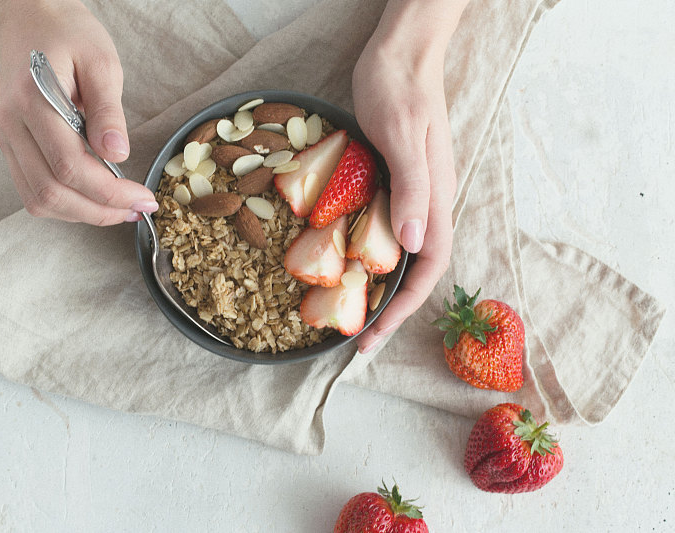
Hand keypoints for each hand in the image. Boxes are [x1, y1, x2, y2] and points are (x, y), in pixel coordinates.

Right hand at [0, 0, 157, 224]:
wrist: (28, 15)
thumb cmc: (68, 33)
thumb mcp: (101, 63)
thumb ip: (109, 110)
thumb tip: (118, 154)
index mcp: (33, 101)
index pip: (70, 167)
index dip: (110, 192)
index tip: (144, 197)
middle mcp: (12, 125)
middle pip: (51, 192)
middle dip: (99, 211)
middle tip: (136, 209)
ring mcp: (7, 137)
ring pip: (38, 199)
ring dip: (81, 213)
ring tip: (119, 209)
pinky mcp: (10, 144)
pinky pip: (32, 190)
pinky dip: (65, 204)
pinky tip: (94, 198)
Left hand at [352, 0, 466, 352]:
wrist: (402, 51)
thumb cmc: (400, 88)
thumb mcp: (402, 136)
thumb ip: (412, 189)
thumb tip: (412, 246)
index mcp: (435, 197)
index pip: (429, 267)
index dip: (404, 307)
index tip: (374, 336)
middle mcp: (427, 201)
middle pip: (416, 268)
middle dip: (390, 307)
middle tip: (356, 336)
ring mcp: (411, 191)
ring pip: (399, 251)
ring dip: (378, 284)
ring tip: (348, 309)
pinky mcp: (394, 178)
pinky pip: (384, 227)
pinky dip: (366, 252)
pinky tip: (344, 259)